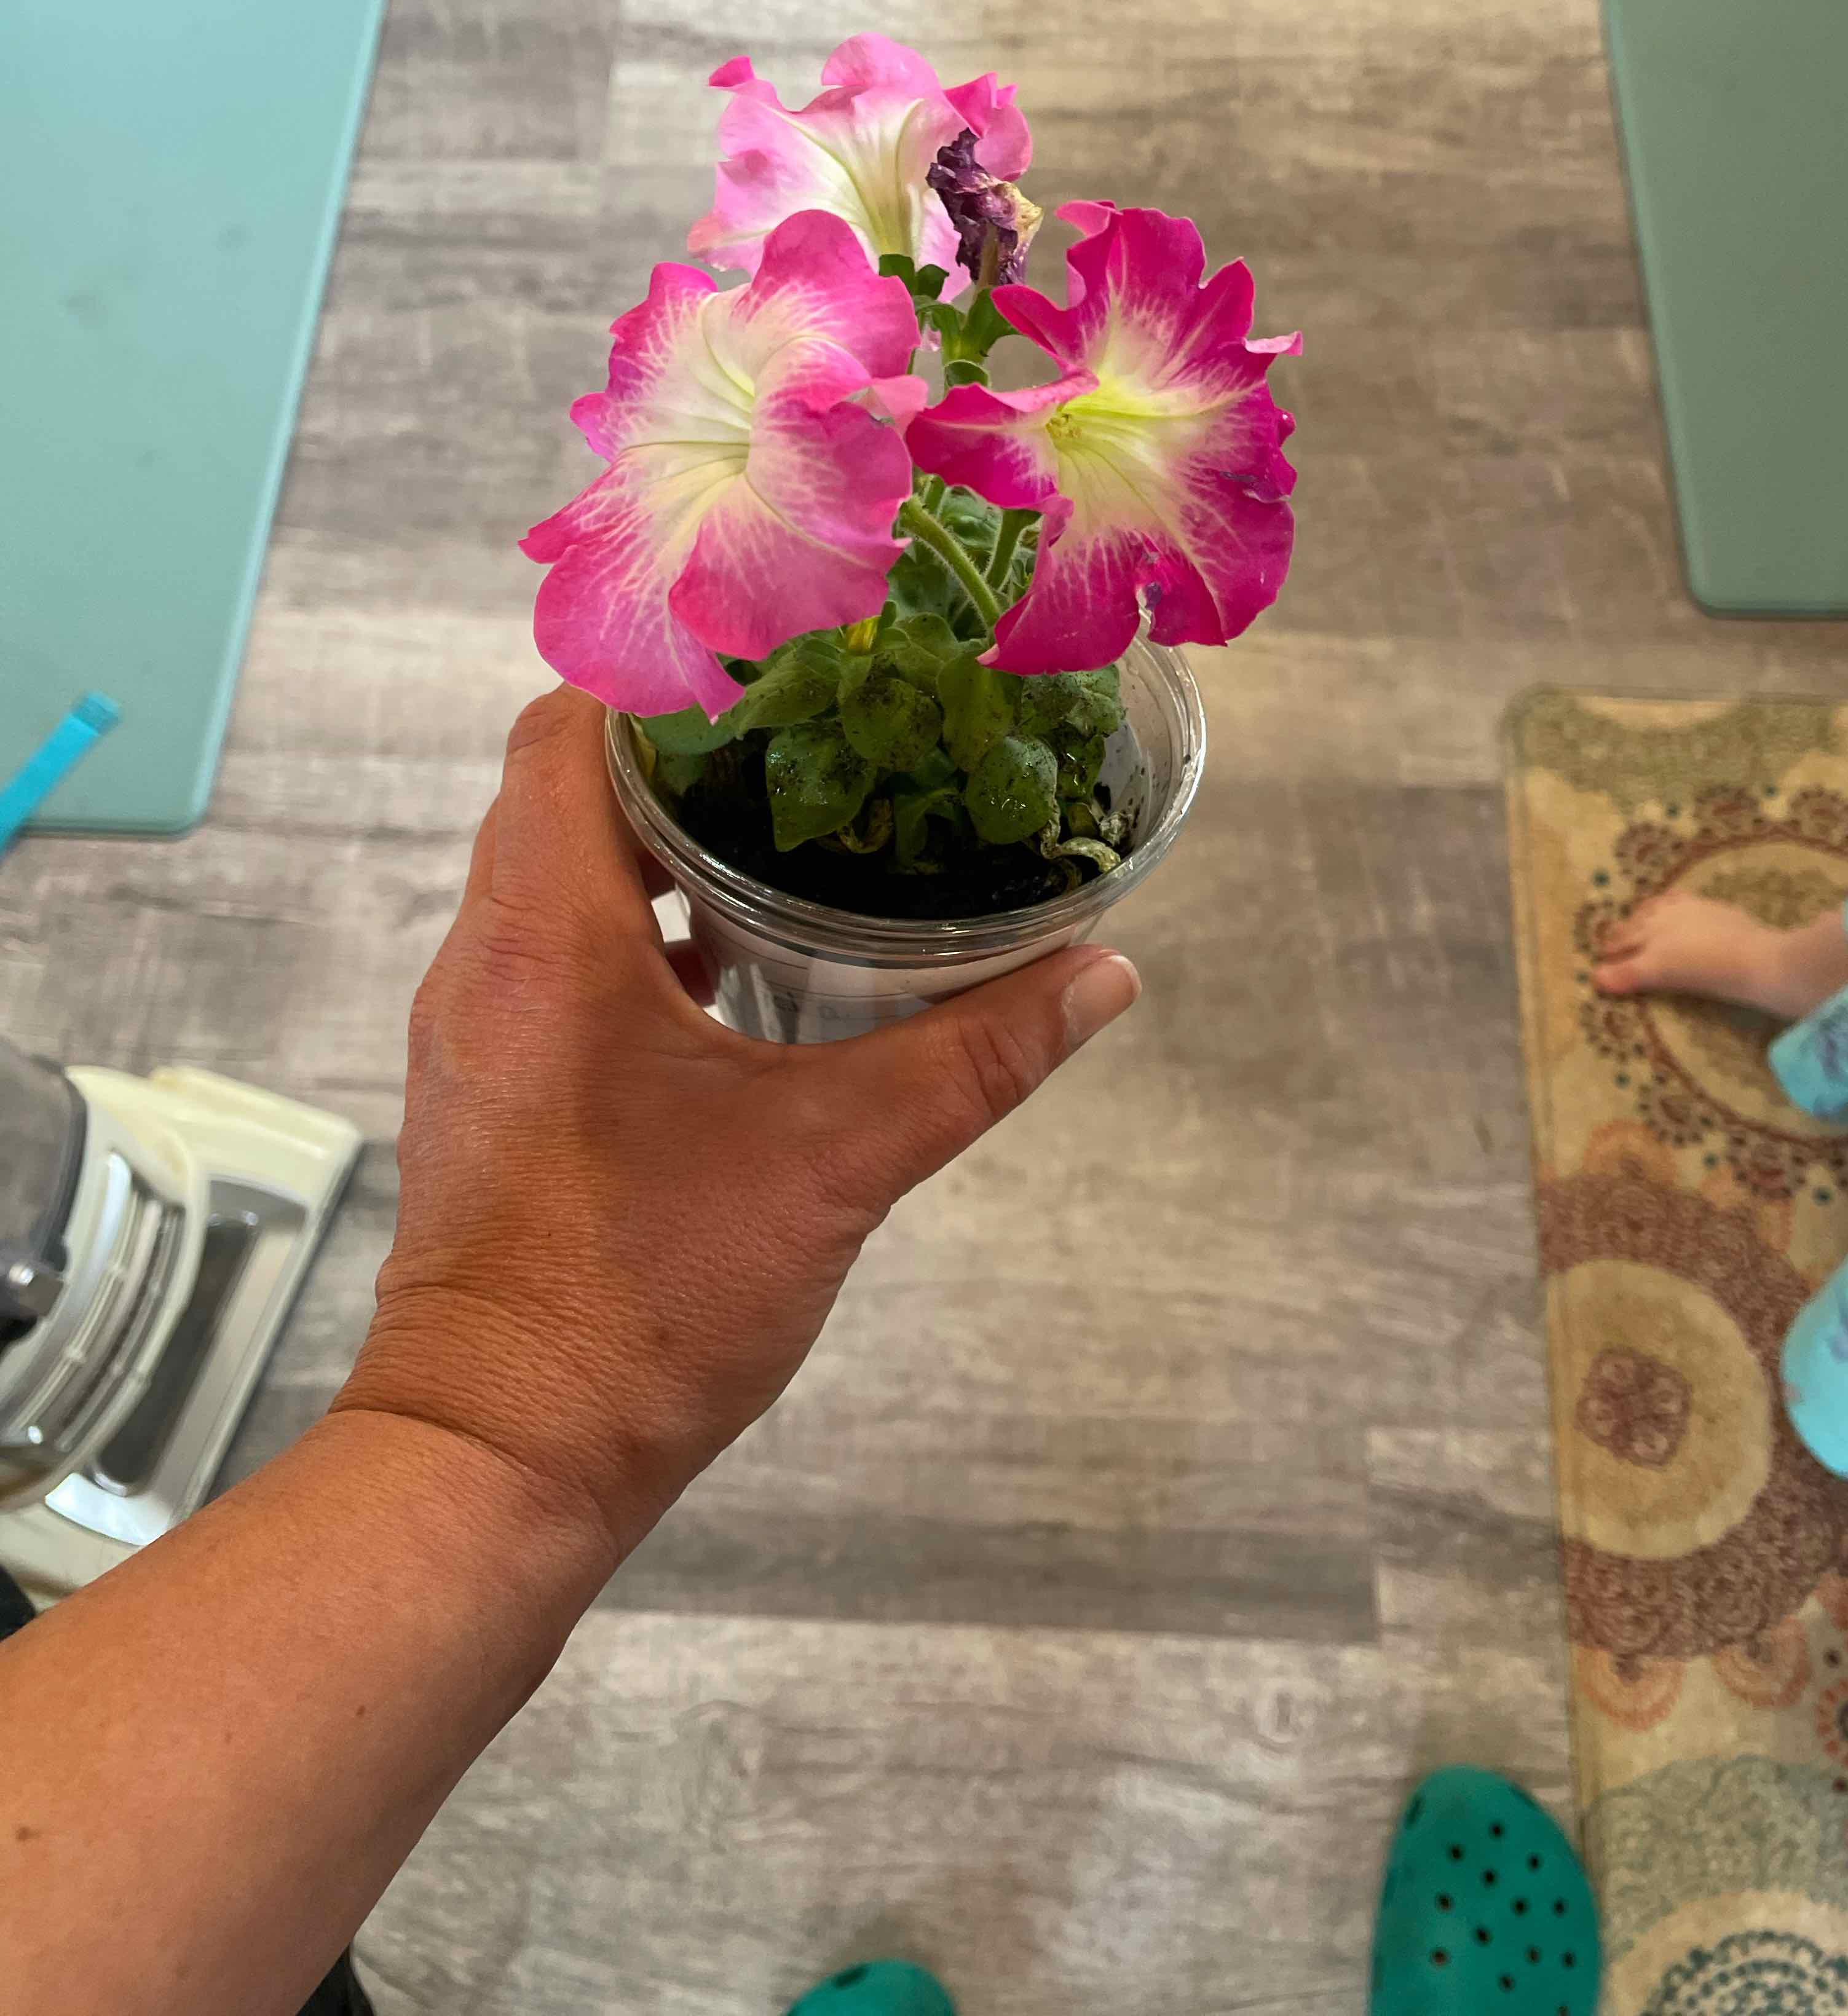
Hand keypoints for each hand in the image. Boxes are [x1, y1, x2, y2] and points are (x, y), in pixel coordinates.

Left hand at [335, 687, 1139, 1570]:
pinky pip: (558, 963)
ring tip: (799, 833)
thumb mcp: (835, 1163)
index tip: (774, 658)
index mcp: (544, 933)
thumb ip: (971, 1058)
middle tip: (820, 732)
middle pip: (566, 791)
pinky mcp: (494, 1094)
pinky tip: (746, 972)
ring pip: (560, 880)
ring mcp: (480, 1031)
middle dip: (688, 755)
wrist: (500, 1457)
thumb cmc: (638, 1306)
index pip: (566, 727)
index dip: (664, 676)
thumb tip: (1098, 974)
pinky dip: (642, 937)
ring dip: (663, 851)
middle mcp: (488, 960)